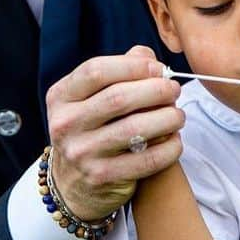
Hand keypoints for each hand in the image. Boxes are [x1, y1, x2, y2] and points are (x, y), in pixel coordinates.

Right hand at [45, 45, 184, 220]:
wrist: (73, 183)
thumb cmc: (92, 129)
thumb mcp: (92, 97)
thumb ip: (119, 71)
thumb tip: (148, 56)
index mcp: (61, 97)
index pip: (96, 71)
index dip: (133, 66)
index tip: (158, 68)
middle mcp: (66, 124)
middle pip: (118, 98)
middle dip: (155, 90)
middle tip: (174, 90)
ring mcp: (81, 153)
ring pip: (134, 128)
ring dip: (166, 118)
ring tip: (178, 115)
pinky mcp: (102, 177)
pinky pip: (145, 159)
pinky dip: (168, 148)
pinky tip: (175, 141)